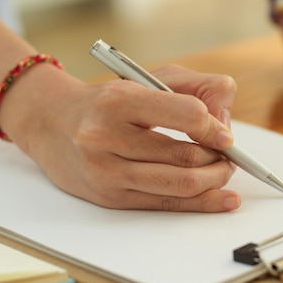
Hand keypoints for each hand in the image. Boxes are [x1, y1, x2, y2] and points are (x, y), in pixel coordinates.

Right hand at [8, 64, 240, 211]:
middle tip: (231, 156)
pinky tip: (224, 199)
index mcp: (120, 101)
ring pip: (181, 184)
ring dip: (214, 179)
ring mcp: (107, 171)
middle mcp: (108, 137)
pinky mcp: (111, 197)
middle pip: (186, 155)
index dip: (216, 127)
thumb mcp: (149, 78)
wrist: (51, 123)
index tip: (227, 136)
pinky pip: (167, 204)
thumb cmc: (108, 101)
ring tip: (223, 170)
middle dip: (220, 158)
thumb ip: (197, 88)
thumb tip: (227, 121)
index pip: (187, 114)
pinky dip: (203, 203)